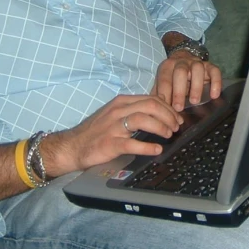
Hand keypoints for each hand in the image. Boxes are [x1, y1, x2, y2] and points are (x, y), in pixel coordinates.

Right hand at [41, 95, 182, 176]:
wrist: (72, 146)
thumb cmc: (96, 131)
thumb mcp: (115, 114)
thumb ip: (134, 110)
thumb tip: (159, 112)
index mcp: (121, 102)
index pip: (151, 99)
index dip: (168, 108)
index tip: (177, 117)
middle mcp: (118, 111)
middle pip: (151, 106)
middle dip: (168, 116)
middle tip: (176, 127)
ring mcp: (113, 127)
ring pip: (143, 120)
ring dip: (161, 127)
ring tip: (169, 135)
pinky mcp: (110, 144)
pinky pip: (132, 144)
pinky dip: (147, 146)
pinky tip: (157, 149)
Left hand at [152, 51, 221, 111]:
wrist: (183, 58)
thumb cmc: (172, 77)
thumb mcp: (163, 83)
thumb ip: (158, 94)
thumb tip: (153, 110)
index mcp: (167, 66)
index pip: (165, 79)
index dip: (165, 93)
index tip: (166, 107)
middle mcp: (181, 62)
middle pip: (180, 72)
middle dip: (179, 91)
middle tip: (179, 108)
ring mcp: (196, 63)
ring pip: (197, 69)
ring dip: (196, 86)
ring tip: (195, 102)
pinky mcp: (209, 66)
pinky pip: (214, 71)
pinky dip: (216, 82)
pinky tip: (214, 95)